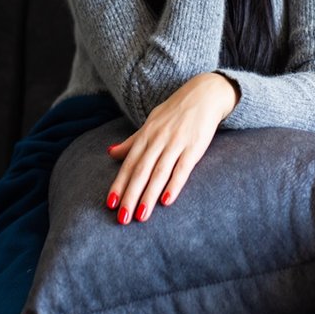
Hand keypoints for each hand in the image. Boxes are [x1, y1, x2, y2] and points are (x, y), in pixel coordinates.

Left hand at [105, 72, 238, 224]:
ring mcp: (177, 143)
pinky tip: (167, 201)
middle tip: (122, 219)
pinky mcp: (194, 147)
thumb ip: (132, 141)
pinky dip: (174, 185)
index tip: (110, 203)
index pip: (130, 163)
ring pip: (159, 173)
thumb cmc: (175, 111)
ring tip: (141, 216)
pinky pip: (182, 169)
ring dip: (149, 196)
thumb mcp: (151, 122)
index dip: (119, 183)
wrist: (204, 94)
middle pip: (141, 171)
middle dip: (130, 196)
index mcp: (147, 134)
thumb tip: (110, 153)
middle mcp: (159, 139)